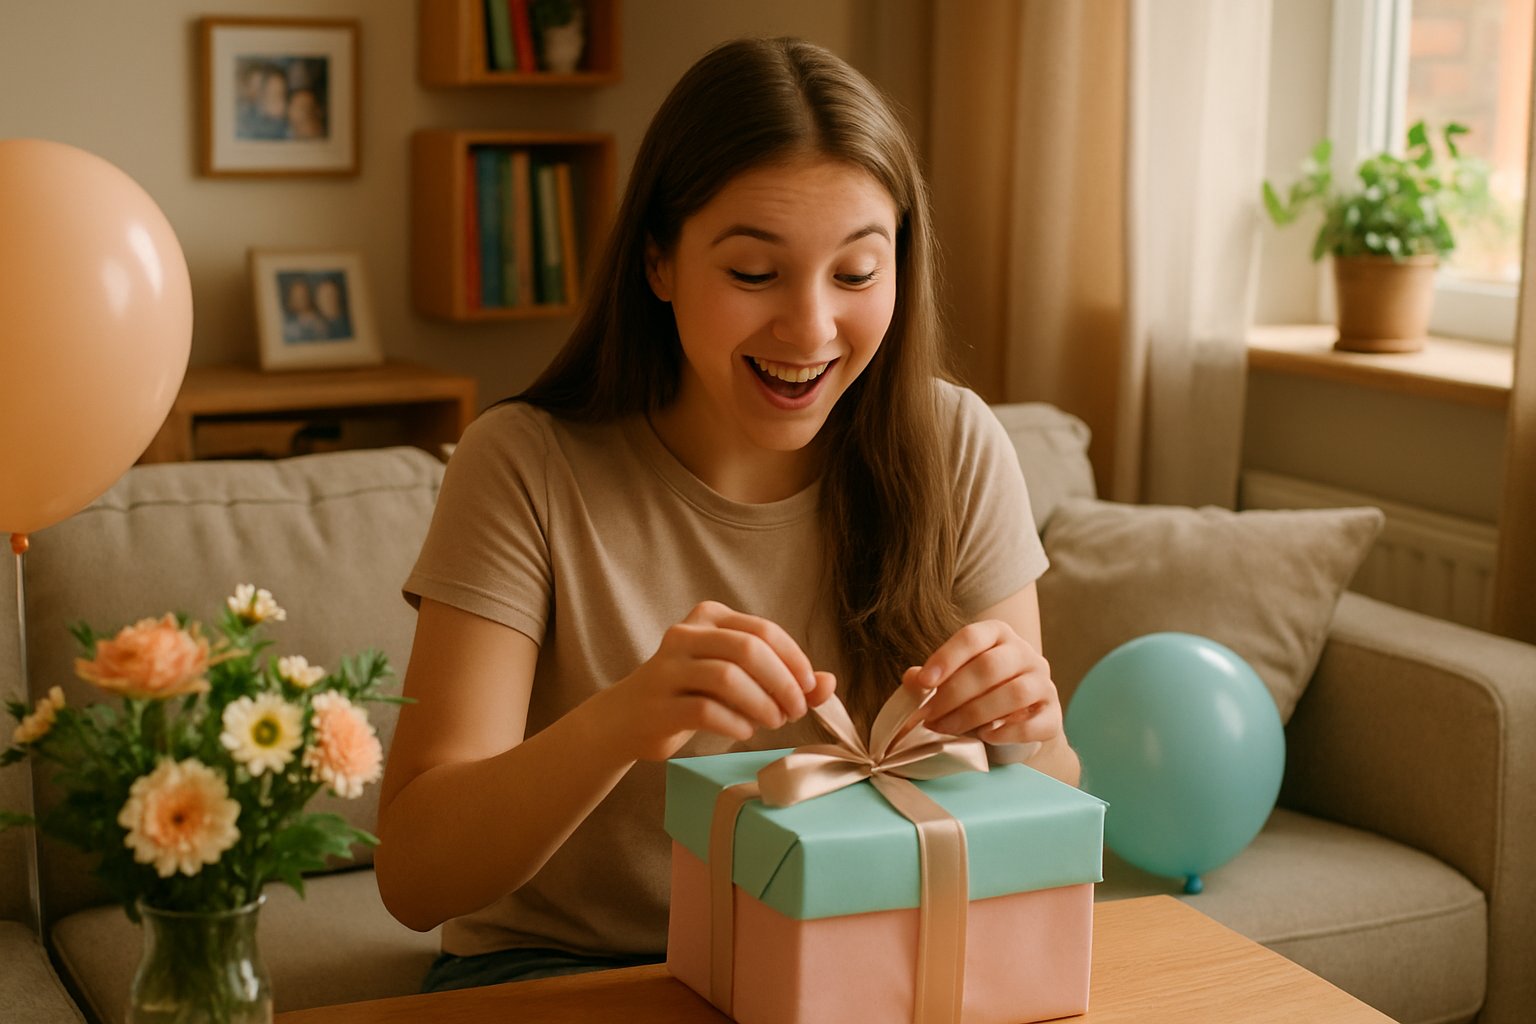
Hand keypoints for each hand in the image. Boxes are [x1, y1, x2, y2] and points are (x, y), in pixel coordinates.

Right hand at [596, 600, 836, 762]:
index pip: (764, 631)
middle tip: (795, 711)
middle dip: (782, 683)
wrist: (627, 718)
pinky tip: (745, 731)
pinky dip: (735, 723)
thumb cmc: (693, 694)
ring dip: (762, 704)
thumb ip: (785, 679)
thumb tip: (829, 683)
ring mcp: (667, 668)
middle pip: (748, 649)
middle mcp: (685, 634)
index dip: (795, 660)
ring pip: (727, 677)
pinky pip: (706, 710)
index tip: (809, 688)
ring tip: (773, 721)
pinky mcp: (658, 704)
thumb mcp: (738, 680)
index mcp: (709, 617)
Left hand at [903, 619, 1061, 747]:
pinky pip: (1035, 723)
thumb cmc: (979, 694)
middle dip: (953, 694)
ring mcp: (1044, 682)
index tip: (923, 682)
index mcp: (997, 634)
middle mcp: (1024, 653)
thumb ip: (932, 678)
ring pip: (1014, 693)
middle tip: (928, 716)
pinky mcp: (1053, 715)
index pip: (972, 637)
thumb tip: (911, 679)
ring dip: (975, 713)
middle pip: (990, 667)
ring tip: (948, 728)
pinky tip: (986, 736)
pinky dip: (1009, 732)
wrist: (1020, 722)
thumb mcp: (954, 679)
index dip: (946, 658)